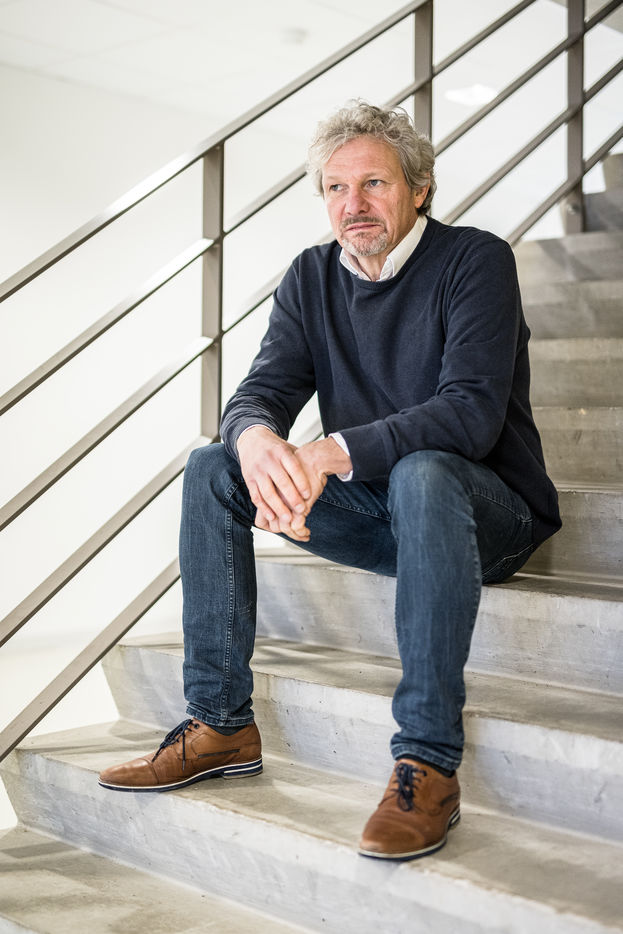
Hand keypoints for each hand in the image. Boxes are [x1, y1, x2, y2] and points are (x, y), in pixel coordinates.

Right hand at [236, 426, 312, 540]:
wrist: (252, 440)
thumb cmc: (275, 449)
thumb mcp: (289, 449)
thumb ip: (301, 461)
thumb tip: (321, 474)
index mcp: (281, 452)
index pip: (293, 468)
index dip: (301, 482)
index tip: (308, 495)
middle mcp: (269, 461)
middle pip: (281, 482)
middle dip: (292, 498)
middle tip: (301, 509)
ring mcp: (258, 471)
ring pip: (267, 492)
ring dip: (278, 507)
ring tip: (287, 518)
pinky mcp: (249, 480)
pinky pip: (256, 496)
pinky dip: (264, 508)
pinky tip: (272, 516)